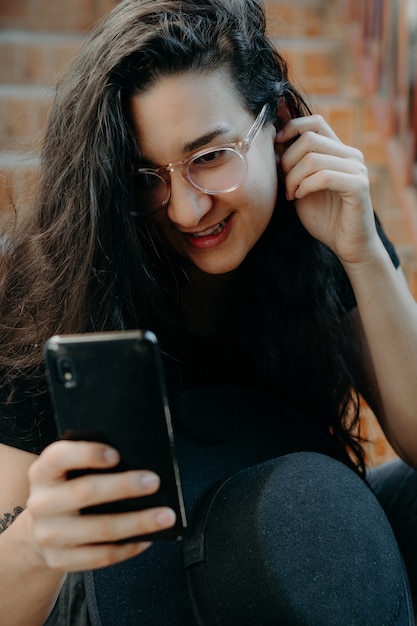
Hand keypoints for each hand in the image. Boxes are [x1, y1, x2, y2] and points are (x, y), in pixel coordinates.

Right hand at [26, 440, 175, 571]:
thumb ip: (91, 463)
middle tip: (154, 482)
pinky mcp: (60, 560)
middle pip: (85, 493)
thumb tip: (136, 461)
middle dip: (123, 486)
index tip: (116, 454)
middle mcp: (41, 503)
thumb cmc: (67, 490)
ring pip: (99, 529)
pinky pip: (100, 556)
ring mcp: (48, 534)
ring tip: (164, 516)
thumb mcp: (68, 471)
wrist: (39, 529)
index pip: (59, 457)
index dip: (87, 454)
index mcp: (43, 472)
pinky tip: (148, 538)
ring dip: (137, 522)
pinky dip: (129, 547)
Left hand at [276, 115, 381, 265]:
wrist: (347, 245)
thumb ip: (292, 167)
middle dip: (287, 161)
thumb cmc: (324, 218)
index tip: (276, 146)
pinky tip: (300, 197)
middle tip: (285, 184)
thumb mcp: (301, 187)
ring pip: (313, 158)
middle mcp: (350, 155)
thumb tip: (274, 143)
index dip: (291, 128)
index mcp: (338, 151)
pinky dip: (306, 186)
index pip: (315, 122)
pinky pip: (324, 177)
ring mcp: (357, 169)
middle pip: (309, 138)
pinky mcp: (358, 186)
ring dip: (293, 178)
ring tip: (292, 194)